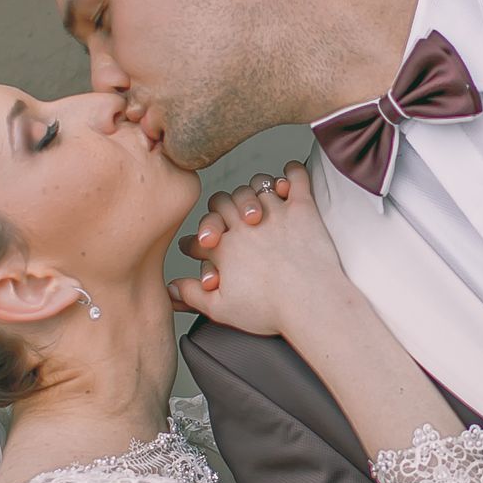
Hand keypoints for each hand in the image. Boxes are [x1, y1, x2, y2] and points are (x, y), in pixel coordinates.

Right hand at [168, 164, 343, 341]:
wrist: (311, 303)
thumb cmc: (269, 310)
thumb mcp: (221, 309)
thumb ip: (193, 295)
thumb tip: (171, 288)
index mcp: (223, 246)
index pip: (201, 233)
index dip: (197, 240)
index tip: (200, 244)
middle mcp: (244, 223)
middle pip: (224, 201)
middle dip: (221, 207)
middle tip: (227, 217)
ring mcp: (274, 212)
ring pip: (257, 186)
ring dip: (254, 190)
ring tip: (256, 200)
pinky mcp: (303, 209)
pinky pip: (297, 178)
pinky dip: (293, 172)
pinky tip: (289, 176)